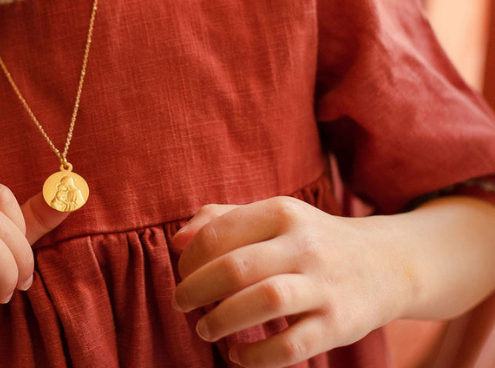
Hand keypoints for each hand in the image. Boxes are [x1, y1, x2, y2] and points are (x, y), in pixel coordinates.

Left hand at [171, 197, 403, 367]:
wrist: (385, 263)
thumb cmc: (309, 239)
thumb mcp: (273, 216)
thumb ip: (223, 219)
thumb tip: (177, 241)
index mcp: (282, 211)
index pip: (219, 231)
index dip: (190, 257)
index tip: (182, 272)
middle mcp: (304, 244)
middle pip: (236, 267)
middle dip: (196, 288)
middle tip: (181, 302)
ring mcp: (325, 285)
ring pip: (264, 302)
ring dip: (223, 320)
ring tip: (205, 329)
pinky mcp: (340, 324)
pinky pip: (292, 345)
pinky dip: (258, 355)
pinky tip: (238, 355)